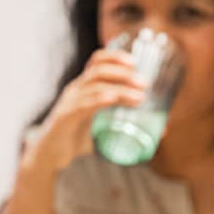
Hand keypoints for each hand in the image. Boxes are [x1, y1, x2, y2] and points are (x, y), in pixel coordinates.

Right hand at [27, 46, 145, 173]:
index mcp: (83, 87)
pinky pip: (82, 104)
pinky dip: (99, 99)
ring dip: (119, 89)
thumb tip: (163, 131)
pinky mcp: (65, 118)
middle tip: (144, 84)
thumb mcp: (102, 126)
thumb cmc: (76, 138)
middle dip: (123, 73)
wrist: (49, 156)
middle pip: (98, 70)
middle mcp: (75, 89)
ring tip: (139, 97)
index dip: (115, 56)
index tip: (135, 62)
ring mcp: (69, 102)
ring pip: (94, 86)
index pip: (96, 61)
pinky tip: (112, 99)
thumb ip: (127, 124)